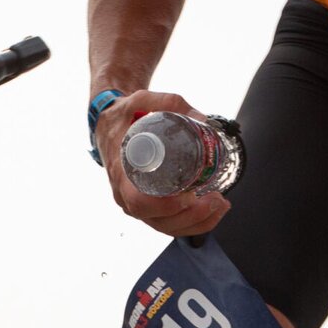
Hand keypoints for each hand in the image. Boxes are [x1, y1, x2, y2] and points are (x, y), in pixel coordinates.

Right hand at [93, 90, 230, 236]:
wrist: (107, 124)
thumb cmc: (121, 116)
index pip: (139, 203)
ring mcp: (136, 205)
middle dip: (192, 216)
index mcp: (121, 175)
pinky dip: (192, 224)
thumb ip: (169, 102)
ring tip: (220, 204)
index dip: (165, 206)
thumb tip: (202, 119)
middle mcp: (126, 196)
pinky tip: (212, 213)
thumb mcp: (140, 100)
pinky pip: (168, 224)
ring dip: (197, 223)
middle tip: (216, 199)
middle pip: (159, 221)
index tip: (189, 196)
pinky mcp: (146, 207)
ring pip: (166, 227)